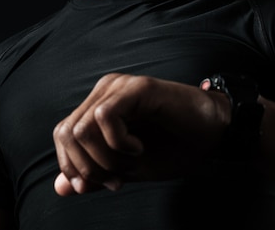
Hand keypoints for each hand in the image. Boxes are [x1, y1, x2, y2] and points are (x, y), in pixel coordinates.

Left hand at [52, 73, 229, 194]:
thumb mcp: (127, 168)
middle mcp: (104, 91)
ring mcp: (119, 87)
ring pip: (81, 127)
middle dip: (88, 167)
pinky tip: (139, 148)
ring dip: (105, 158)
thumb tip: (60, 187)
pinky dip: (118, 142)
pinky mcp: (137, 87)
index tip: (107, 184)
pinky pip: (104, 116)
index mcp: (98, 107)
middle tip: (118, 179)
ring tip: (132, 161)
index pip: (62, 135)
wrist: (213, 135)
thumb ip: (94, 174)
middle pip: (65, 132)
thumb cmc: (174, 148)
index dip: (74, 167)